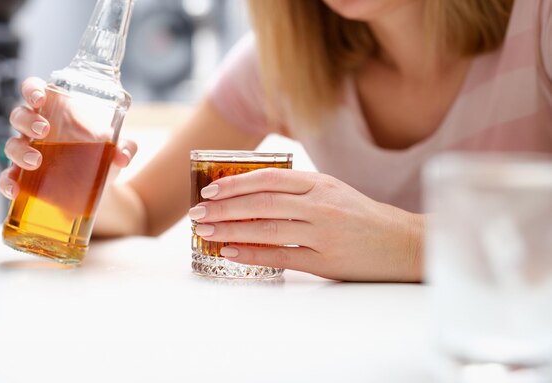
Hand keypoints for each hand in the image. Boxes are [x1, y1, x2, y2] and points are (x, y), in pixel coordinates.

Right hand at [0, 77, 136, 201]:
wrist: (97, 189)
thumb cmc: (100, 156)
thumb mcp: (113, 150)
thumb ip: (124, 148)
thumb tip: (123, 156)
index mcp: (55, 112)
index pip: (35, 91)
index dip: (32, 89)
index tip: (40, 98)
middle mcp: (36, 129)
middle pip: (19, 115)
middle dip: (27, 120)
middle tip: (43, 130)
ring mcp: (28, 152)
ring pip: (11, 144)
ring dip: (19, 151)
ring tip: (35, 161)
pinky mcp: (24, 177)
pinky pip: (7, 177)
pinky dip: (7, 183)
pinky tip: (15, 190)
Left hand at [189, 168, 423, 281]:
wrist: (406, 243)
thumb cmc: (365, 217)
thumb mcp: (335, 192)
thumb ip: (300, 190)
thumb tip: (254, 193)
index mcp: (320, 183)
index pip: (269, 178)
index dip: (235, 183)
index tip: (210, 189)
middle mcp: (320, 204)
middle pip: (261, 202)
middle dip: (224, 206)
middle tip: (199, 212)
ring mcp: (323, 232)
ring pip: (266, 227)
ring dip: (231, 229)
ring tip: (207, 231)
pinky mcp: (326, 260)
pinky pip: (281, 255)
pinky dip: (252, 253)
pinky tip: (231, 251)